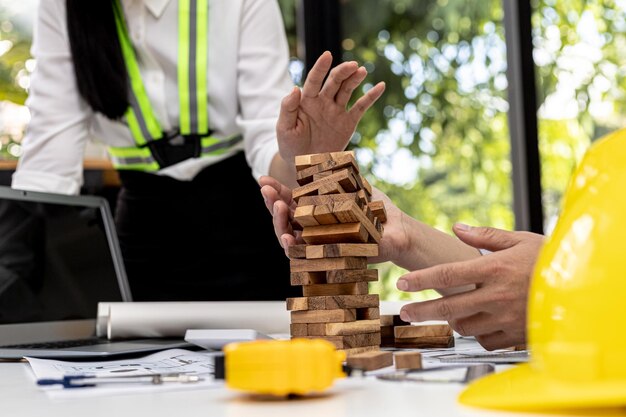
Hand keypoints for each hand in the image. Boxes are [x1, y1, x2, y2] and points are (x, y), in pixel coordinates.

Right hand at [259, 176, 406, 262]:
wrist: (397, 230)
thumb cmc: (376, 208)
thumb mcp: (353, 185)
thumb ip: (333, 174)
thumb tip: (315, 157)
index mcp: (315, 209)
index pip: (289, 200)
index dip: (274, 191)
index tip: (262, 180)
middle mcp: (312, 227)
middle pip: (283, 218)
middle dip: (271, 204)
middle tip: (266, 191)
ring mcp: (316, 244)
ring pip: (287, 238)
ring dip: (278, 224)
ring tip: (278, 209)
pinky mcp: (324, 258)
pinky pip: (303, 257)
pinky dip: (292, 248)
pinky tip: (287, 238)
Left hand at [276, 51, 385, 165]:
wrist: (304, 165)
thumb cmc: (290, 145)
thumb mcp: (284, 128)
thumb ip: (287, 108)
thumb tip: (296, 88)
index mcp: (306, 101)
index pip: (314, 80)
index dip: (320, 68)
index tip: (327, 55)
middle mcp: (322, 102)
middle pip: (334, 81)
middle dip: (343, 72)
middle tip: (352, 65)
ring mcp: (336, 111)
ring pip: (347, 90)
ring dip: (354, 79)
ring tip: (361, 71)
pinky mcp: (348, 122)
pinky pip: (361, 107)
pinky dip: (371, 96)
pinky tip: (380, 86)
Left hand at [396, 224, 543, 349]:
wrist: (584, 287)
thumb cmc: (550, 259)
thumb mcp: (519, 240)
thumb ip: (484, 235)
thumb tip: (456, 226)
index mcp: (494, 268)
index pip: (447, 275)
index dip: (420, 280)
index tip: (402, 283)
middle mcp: (497, 295)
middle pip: (448, 306)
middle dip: (421, 311)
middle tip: (405, 312)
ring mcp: (506, 317)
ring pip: (465, 326)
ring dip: (452, 321)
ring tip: (448, 314)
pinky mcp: (517, 335)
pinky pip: (486, 340)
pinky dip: (478, 334)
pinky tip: (478, 324)